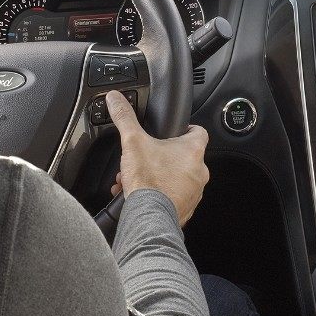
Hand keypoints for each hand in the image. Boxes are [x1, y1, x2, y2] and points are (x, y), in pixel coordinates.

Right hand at [107, 90, 208, 226]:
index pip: (198, 131)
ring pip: (177, 179)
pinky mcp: (185, 209)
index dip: (186, 129)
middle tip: (145, 159)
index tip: (175, 131)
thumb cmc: (148, 181)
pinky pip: (174, 198)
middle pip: (183, 157)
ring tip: (138, 178)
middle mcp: (199, 171)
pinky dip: (160, 195)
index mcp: (192, 150)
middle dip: (162, 157)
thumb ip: (125, 118)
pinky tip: (142, 194)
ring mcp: (194, 192)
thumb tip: (115, 98)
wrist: (149, 217)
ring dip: (159, 177)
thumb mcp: (132, 142)